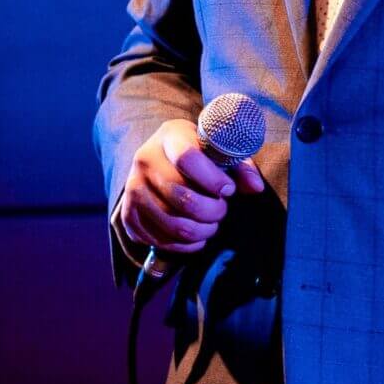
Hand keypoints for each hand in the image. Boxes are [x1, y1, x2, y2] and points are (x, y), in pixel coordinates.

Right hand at [121, 116, 266, 258]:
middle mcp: (144, 160)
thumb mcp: (219, 151)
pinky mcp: (128, 213)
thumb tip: (255, 188)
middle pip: (182, 197)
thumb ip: (240, 167)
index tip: (228, 189)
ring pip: (172, 224)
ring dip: (201, 231)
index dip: (213, 179)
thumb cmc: (198, 154)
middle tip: (222, 209)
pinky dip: (184, 246)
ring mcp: (133, 188)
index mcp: (169, 137)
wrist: (160, 158)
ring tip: (212, 224)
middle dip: (212, 211)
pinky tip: (197, 237)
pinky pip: (159, 240)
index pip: (188, 158)